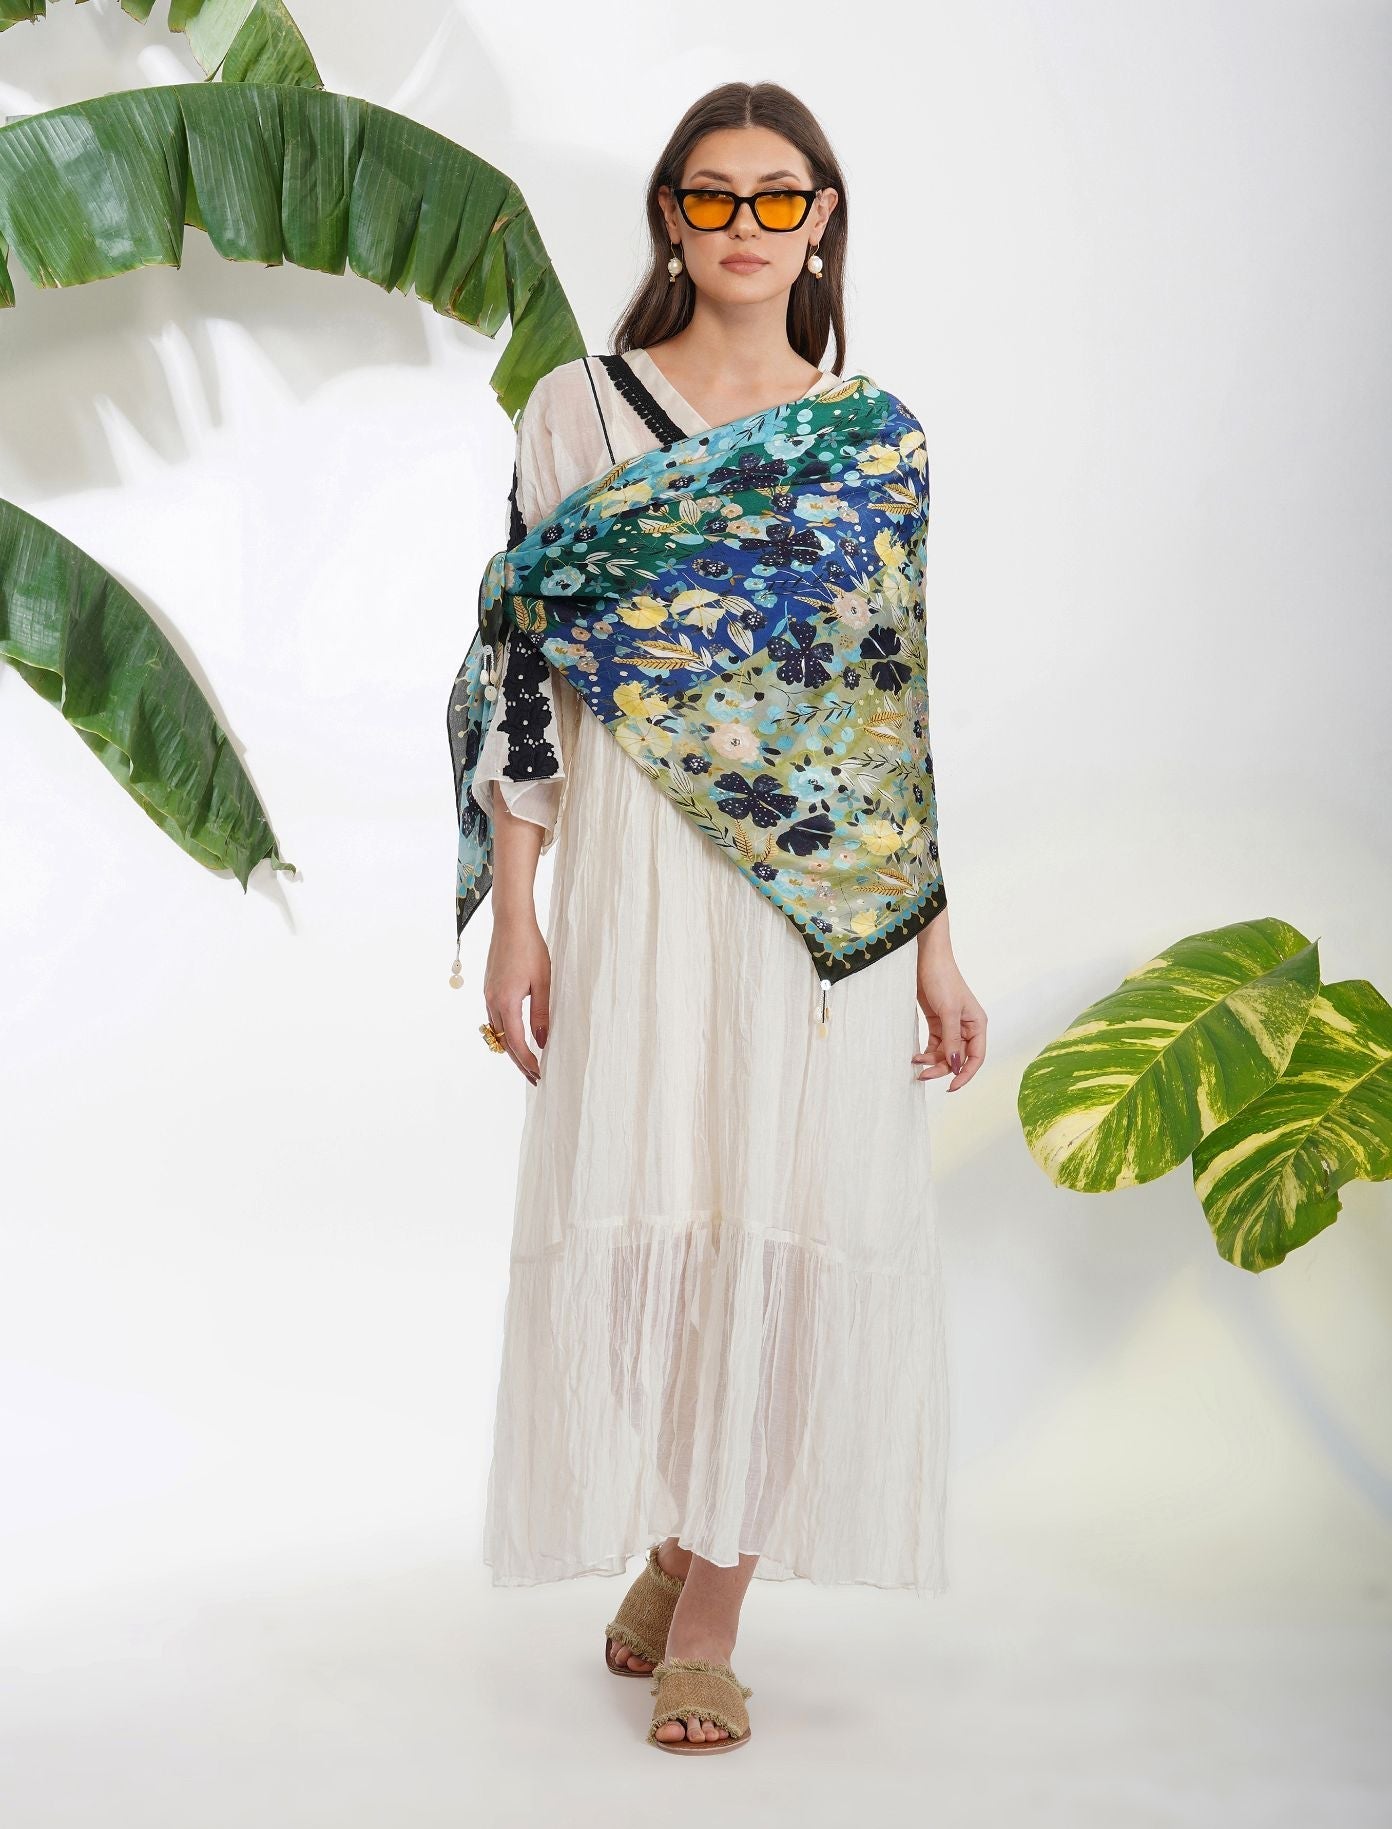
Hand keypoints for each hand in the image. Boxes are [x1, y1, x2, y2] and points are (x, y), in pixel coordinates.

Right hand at [482, 916, 550, 1084]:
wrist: (511, 923)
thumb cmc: (530, 948)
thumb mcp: (543, 983)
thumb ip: (541, 1014)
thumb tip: (541, 1042)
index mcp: (506, 1001)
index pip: (515, 1041)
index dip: (527, 1060)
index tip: (539, 1073)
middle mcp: (492, 1001)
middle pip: (502, 1041)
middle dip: (519, 1061)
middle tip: (534, 1077)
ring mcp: (488, 995)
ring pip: (496, 1031)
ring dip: (511, 1049)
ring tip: (528, 1062)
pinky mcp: (489, 989)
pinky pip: (494, 1019)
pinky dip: (504, 1033)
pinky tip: (515, 1036)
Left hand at [913, 937, 986, 1090]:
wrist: (925, 957)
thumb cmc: (942, 978)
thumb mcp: (948, 1011)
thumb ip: (952, 1039)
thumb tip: (955, 1065)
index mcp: (977, 1024)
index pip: (976, 1057)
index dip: (965, 1074)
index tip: (951, 1087)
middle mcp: (967, 1027)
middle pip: (958, 1057)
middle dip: (942, 1068)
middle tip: (922, 1076)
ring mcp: (951, 1025)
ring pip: (945, 1053)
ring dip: (931, 1061)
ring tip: (915, 1063)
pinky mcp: (937, 1022)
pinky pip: (934, 1044)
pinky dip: (926, 1052)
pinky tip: (915, 1056)